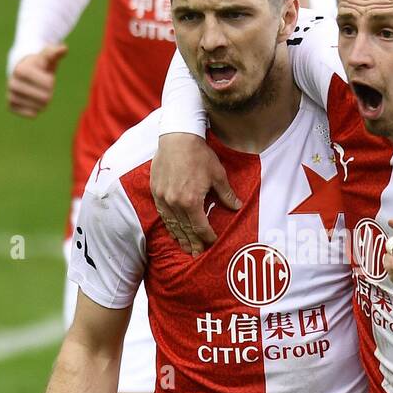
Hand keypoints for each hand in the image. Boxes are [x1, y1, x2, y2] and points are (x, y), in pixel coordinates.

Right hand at [7, 44, 66, 117]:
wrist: (22, 72)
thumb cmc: (38, 64)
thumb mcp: (46, 56)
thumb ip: (54, 52)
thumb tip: (64, 49)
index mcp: (21, 70)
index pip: (48, 84)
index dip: (50, 81)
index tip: (45, 76)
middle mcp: (12, 83)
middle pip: (45, 98)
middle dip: (48, 92)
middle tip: (42, 86)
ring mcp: (10, 95)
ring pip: (39, 107)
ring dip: (43, 101)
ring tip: (37, 92)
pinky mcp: (10, 106)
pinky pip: (32, 114)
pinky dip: (36, 109)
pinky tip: (32, 100)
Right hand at [151, 133, 241, 254]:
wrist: (177, 138)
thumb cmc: (199, 155)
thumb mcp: (217, 174)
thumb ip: (226, 194)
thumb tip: (236, 206)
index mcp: (191, 201)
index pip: (200, 227)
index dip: (207, 236)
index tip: (212, 241)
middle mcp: (175, 203)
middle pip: (185, 230)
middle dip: (193, 243)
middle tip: (197, 254)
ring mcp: (163, 198)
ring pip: (172, 224)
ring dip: (179, 237)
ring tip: (185, 248)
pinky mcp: (155, 192)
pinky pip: (162, 214)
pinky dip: (168, 225)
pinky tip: (172, 230)